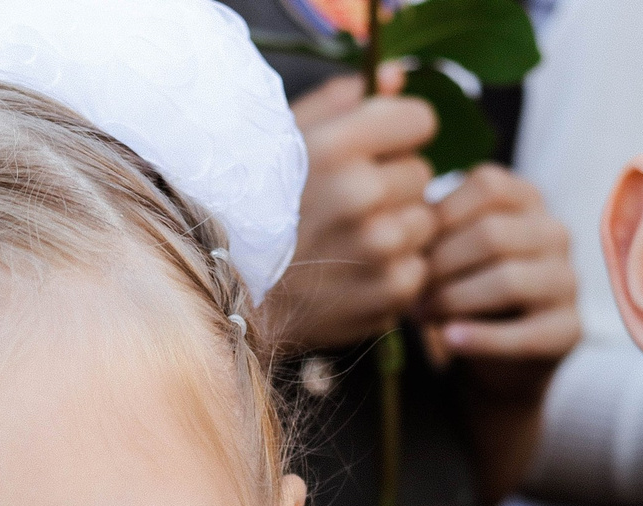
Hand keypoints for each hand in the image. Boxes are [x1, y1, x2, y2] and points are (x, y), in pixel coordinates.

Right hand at [259, 72, 439, 354]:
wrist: (219, 287)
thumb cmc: (247, 205)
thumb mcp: (281, 138)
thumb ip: (343, 100)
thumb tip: (398, 76)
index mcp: (338, 146)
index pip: (419, 121)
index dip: (398, 134)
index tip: (375, 150)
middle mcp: (362, 194)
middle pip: (420, 174)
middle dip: (392, 185)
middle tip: (349, 204)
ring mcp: (378, 248)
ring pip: (423, 223)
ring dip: (395, 230)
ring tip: (349, 240)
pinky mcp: (387, 292)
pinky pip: (415, 270)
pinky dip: (391, 273)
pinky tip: (350, 272)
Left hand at [421, 164, 580, 403]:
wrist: (502, 349)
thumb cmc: (468, 283)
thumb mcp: (454, 246)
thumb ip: (437, 227)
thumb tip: (405, 224)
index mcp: (528, 199)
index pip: (488, 186)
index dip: (441, 215)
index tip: (408, 245)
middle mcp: (555, 233)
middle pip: (493, 234)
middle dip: (440, 264)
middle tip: (407, 289)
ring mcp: (567, 281)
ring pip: (507, 281)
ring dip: (453, 300)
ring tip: (422, 315)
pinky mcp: (568, 329)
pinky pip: (522, 334)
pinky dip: (480, 338)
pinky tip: (449, 339)